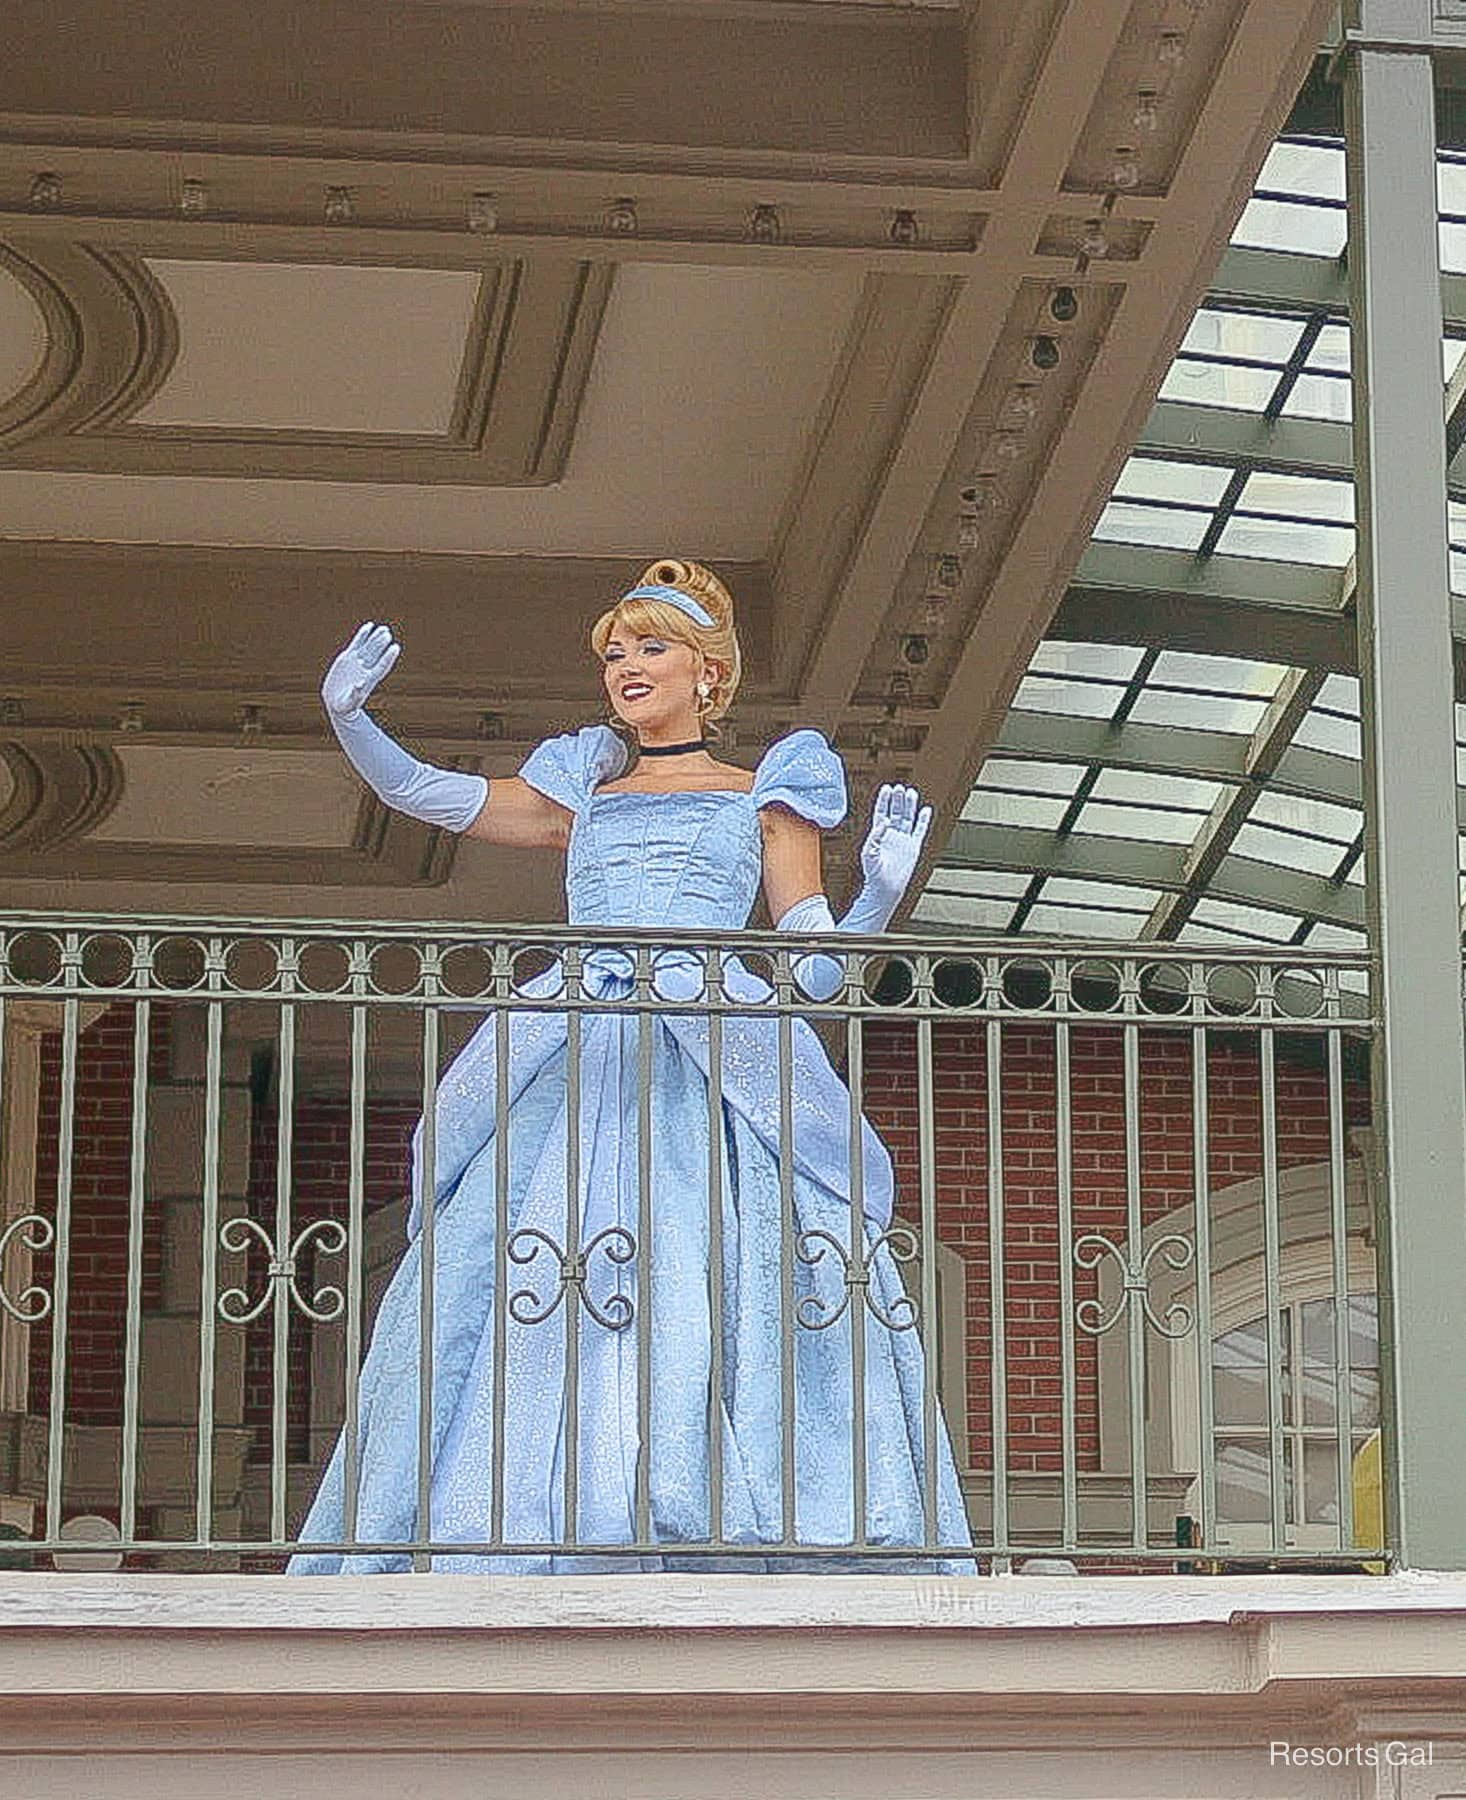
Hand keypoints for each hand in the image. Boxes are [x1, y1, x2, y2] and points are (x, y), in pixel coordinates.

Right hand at [321, 622, 400, 719]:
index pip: (381, 666)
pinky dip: (363, 635)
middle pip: (375, 654)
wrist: (338, 702)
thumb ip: (356, 693)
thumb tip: (362, 684)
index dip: (388, 657)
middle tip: (387, 634)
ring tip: (384, 629)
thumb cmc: (346, 706)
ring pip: (369, 647)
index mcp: (369, 680)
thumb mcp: (350, 702)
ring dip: (376, 638)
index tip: (395, 648)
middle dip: (381, 644)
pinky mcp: (349, 658)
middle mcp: (366, 669)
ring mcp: (358, 662)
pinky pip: (357, 644)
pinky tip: (369, 626)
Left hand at [858, 782, 931, 908]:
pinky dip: (923, 820)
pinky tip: (926, 810)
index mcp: (878, 834)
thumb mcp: (868, 853)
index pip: (881, 812)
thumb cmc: (873, 873)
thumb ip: (874, 836)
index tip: (887, 788)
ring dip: (909, 806)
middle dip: (897, 800)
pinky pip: (919, 830)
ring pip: (907, 818)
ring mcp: (903, 840)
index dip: (884, 800)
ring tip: (911, 792)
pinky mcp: (913, 846)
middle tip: (900, 788)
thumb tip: (882, 822)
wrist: (885, 889)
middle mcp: (891, 835)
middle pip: (895, 812)